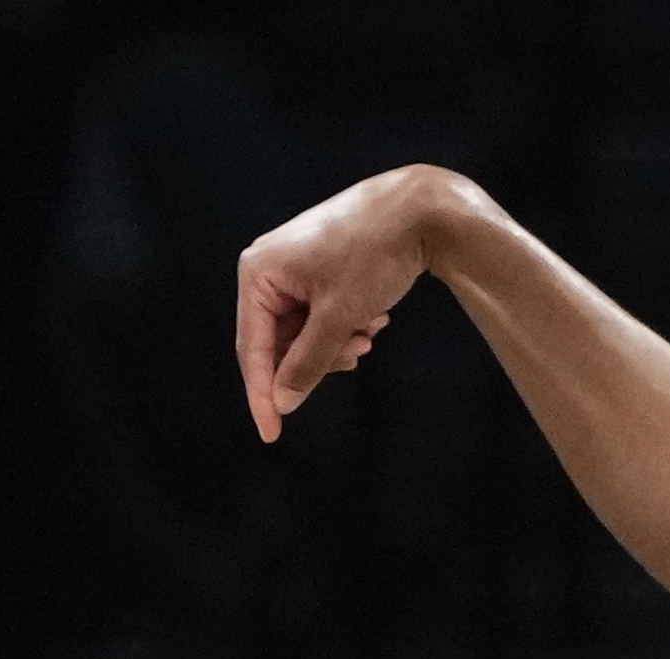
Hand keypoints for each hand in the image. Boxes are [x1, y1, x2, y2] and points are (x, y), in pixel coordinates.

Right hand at [237, 166, 464, 440]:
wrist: (418, 211)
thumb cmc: (372, 255)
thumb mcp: (339, 317)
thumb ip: (308, 363)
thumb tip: (282, 402)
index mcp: (257, 273)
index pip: (251, 348)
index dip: (262, 395)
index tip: (271, 435)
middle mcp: (268, 268)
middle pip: (279, 343)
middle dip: (319, 358)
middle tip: (357, 355)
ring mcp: (293, 268)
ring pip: (306, 333)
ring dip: (338, 344)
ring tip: (370, 332)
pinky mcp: (319, 270)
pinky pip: (322, 316)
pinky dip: (347, 326)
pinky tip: (375, 317)